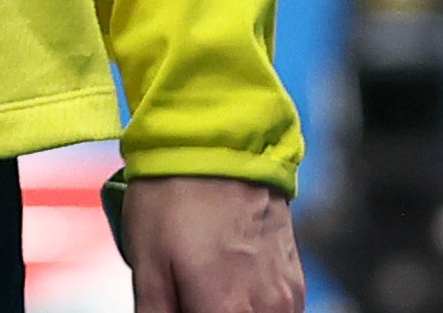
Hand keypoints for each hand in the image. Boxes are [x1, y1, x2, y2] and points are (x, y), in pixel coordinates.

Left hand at [114, 173, 306, 312]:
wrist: (220, 146)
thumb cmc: (176, 198)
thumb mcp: (146, 262)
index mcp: (226, 311)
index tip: (173, 305)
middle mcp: (266, 310)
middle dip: (205, 312)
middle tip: (183, 294)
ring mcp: (287, 297)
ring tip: (203, 289)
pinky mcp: (296, 281)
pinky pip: (277, 312)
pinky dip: (252, 309)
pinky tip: (228, 287)